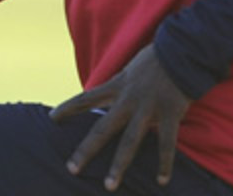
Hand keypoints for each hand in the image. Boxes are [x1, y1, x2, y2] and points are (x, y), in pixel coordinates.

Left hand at [49, 44, 190, 191]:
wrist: (181, 50)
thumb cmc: (156, 59)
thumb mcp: (130, 68)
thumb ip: (121, 84)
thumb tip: (109, 94)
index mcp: (117, 86)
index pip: (85, 98)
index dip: (68, 108)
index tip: (51, 118)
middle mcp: (128, 99)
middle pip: (102, 128)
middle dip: (86, 150)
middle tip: (71, 169)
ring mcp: (148, 108)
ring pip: (129, 141)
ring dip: (118, 165)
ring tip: (109, 185)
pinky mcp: (169, 114)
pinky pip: (166, 143)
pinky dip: (164, 163)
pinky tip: (161, 180)